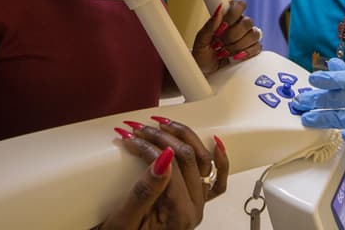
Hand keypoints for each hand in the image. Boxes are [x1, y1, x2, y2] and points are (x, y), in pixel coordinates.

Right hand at [100, 118, 229, 229]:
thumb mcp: (125, 220)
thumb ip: (144, 192)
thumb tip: (162, 159)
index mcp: (180, 214)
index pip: (171, 167)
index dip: (150, 147)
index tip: (131, 138)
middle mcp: (194, 208)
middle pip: (188, 158)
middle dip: (163, 137)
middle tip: (141, 129)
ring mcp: (197, 202)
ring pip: (203, 160)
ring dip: (185, 137)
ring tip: (165, 124)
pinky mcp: (193, 198)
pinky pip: (215, 178)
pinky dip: (219, 160)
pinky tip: (215, 142)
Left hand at [191, 0, 262, 74]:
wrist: (206, 71)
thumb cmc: (202, 54)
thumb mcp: (201, 40)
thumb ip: (210, 25)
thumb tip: (219, 9)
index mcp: (227, 17)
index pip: (239, 5)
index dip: (233, 15)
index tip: (222, 27)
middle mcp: (239, 24)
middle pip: (247, 22)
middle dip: (232, 35)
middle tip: (220, 43)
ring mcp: (247, 37)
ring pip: (254, 34)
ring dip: (238, 45)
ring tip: (225, 52)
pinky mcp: (252, 49)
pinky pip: (257, 47)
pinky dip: (245, 53)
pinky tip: (234, 57)